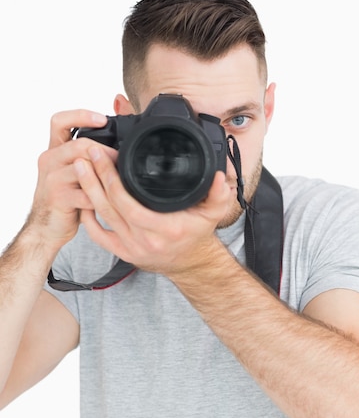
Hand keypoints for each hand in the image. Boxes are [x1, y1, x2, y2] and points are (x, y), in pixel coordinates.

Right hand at [28, 110, 115, 250]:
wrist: (48, 227)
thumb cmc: (67, 199)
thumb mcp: (76, 173)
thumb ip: (90, 156)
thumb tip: (121, 142)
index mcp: (54, 150)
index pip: (60, 121)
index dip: (81, 116)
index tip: (102, 119)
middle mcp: (49, 160)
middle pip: (80, 144)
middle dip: (106, 152)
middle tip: (122, 160)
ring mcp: (52, 179)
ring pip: (84, 167)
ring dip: (106, 173)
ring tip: (119, 180)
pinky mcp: (59, 198)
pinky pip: (87, 193)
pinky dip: (102, 197)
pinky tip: (111, 202)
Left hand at [73, 144, 232, 274]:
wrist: (191, 263)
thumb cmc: (197, 234)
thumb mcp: (213, 213)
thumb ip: (219, 194)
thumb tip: (220, 177)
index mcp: (164, 228)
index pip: (128, 202)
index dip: (111, 178)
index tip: (104, 155)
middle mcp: (145, 240)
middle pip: (109, 206)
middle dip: (94, 177)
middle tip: (86, 154)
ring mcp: (132, 248)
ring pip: (101, 218)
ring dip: (88, 191)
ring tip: (80, 167)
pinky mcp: (123, 254)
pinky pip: (99, 237)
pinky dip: (88, 218)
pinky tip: (83, 199)